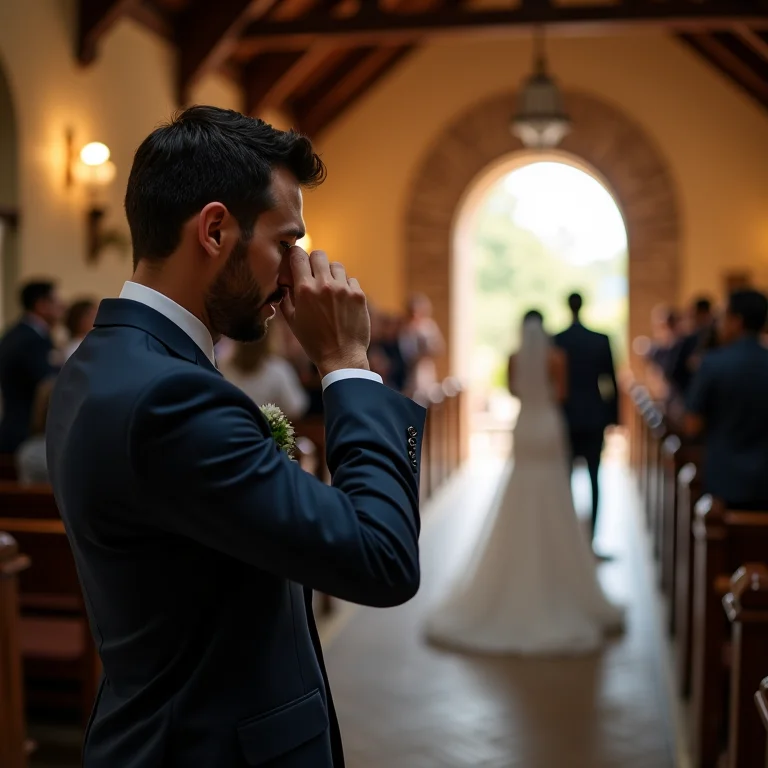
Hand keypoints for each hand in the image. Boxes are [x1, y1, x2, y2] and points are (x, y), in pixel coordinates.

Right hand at [281, 248, 370, 377]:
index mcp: (304, 290)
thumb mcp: (292, 321)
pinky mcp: (358, 295)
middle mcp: (324, 285)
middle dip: (314, 262)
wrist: (341, 357)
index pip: (298, 255)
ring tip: (330, 291)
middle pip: (319, 255)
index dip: (295, 255)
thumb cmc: (313, 341)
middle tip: (314, 275)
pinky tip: (342, 302)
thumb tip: (285, 281)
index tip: (296, 261)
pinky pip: (351, 280)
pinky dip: (346, 286)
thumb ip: (286, 297)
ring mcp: (343, 289)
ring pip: (336, 266)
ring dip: (331, 274)